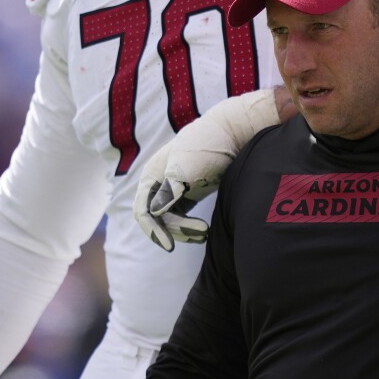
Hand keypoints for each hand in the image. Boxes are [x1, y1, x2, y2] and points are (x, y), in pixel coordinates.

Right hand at [134, 88, 282, 250]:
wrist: (234, 133)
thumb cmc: (207, 145)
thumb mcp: (185, 166)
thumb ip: (168, 189)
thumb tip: (154, 212)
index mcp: (152, 174)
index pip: (143, 211)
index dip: (153, 230)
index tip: (170, 245)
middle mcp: (159, 182)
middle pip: (156, 218)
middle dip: (174, 230)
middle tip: (201, 234)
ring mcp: (174, 188)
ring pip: (169, 219)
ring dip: (184, 230)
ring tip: (205, 234)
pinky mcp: (189, 192)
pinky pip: (181, 215)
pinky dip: (189, 225)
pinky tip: (204, 231)